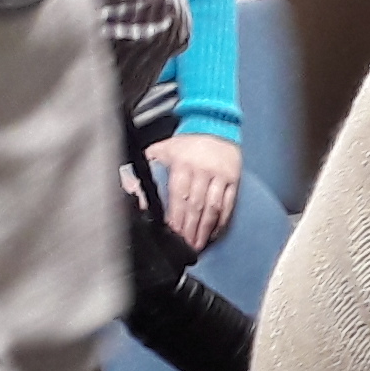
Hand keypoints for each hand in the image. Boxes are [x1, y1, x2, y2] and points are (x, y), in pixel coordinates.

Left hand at [146, 135, 240, 250]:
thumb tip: (136, 194)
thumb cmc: (186, 143)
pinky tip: (215, 232)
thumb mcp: (160, 150)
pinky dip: (222, 220)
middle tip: (185, 245)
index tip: (171, 231)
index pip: (179, 195)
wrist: (215, 126)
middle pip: (196, 205)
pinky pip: (229, 204)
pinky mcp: (233, 180)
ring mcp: (220, 176)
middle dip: (190, 227)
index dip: (175, 215)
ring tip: (198, 243)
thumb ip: (147, 171)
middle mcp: (203, 170)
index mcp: (183, 164)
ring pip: (213, 207)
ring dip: (205, 228)